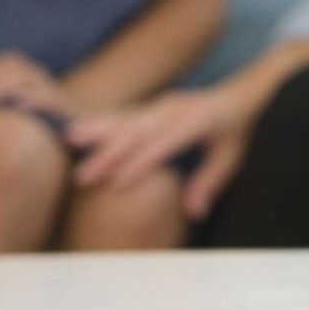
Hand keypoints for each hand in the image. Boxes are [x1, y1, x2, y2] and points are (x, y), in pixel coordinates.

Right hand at [68, 88, 249, 220]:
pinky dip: (99, 122)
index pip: (166, 143)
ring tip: (70, 142)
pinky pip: (123, 114)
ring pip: (125, 119)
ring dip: (97, 132)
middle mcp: (176, 108)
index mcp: (199, 120)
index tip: (117, 183)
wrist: (238, 96)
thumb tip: (194, 213)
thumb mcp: (231, 158)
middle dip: (109, 154)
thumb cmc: (235, 133)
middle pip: (139, 131)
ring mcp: (162, 104)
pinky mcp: (151, 104)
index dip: (141, 162)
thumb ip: (210, 183)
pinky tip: (77, 131)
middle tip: (83, 178)